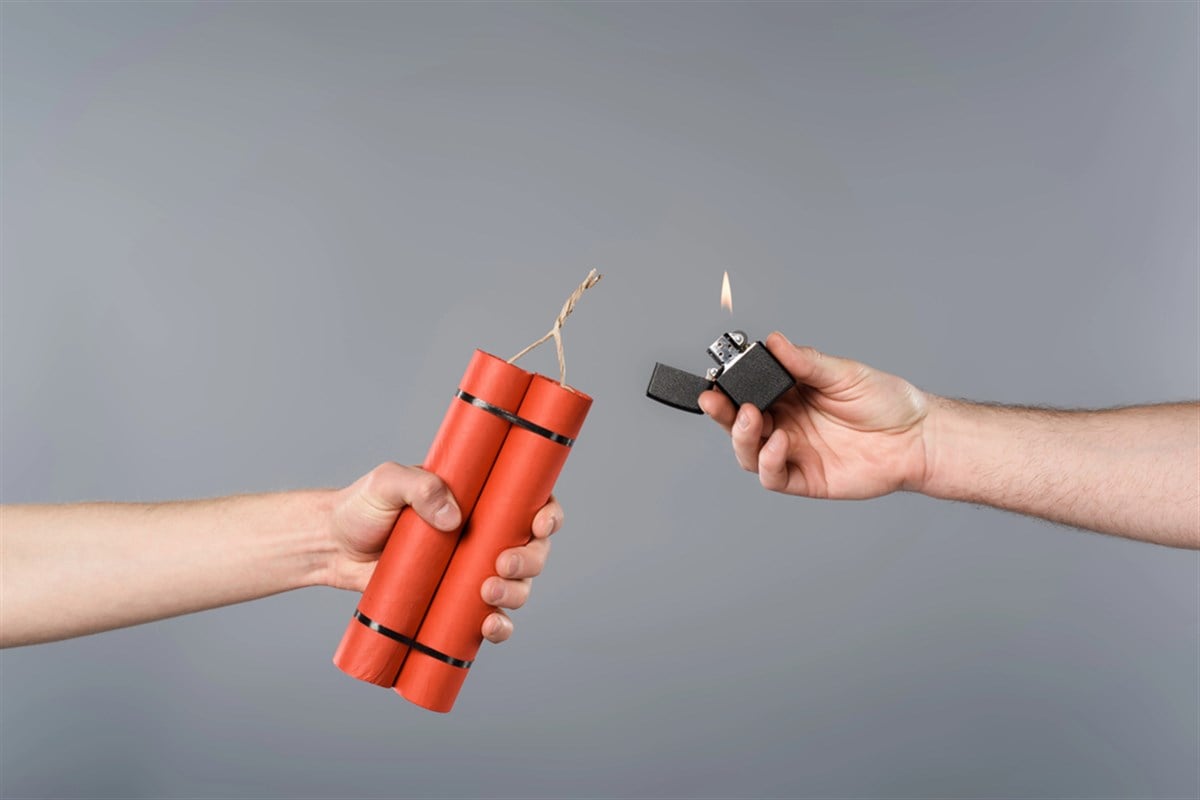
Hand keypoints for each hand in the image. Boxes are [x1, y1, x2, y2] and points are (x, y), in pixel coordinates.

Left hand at [324, 463, 561, 643]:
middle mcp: (485, 535)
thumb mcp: (387, 482)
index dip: (548, 515)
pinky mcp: (455, 602)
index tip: (540, 524)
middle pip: (534, 550)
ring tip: (487, 592)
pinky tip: (488, 626)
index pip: (530, 503)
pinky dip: (499, 627)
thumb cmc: (361, 507)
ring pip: (519, 586)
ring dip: (516, 594)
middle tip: (502, 564)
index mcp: (481, 499)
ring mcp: (472, 570)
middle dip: (530, 560)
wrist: (332, 548)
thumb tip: (453, 517)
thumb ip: (419, 485)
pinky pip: (491, 619)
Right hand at [699, 332, 930, 498]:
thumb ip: (806, 362)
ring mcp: (793, 452)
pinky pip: (772, 475)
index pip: (747, 392)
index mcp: (789, 395)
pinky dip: (768, 460)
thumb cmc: (887, 403)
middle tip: (716, 400)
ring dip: (742, 435)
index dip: (727, 388)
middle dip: (722, 413)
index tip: (716, 379)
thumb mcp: (843, 373)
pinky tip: (780, 441)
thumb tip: (776, 341)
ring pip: (748, 450)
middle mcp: (785, 423)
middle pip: (739, 423)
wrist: (918, 438)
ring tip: (752, 417)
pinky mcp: (804, 478)